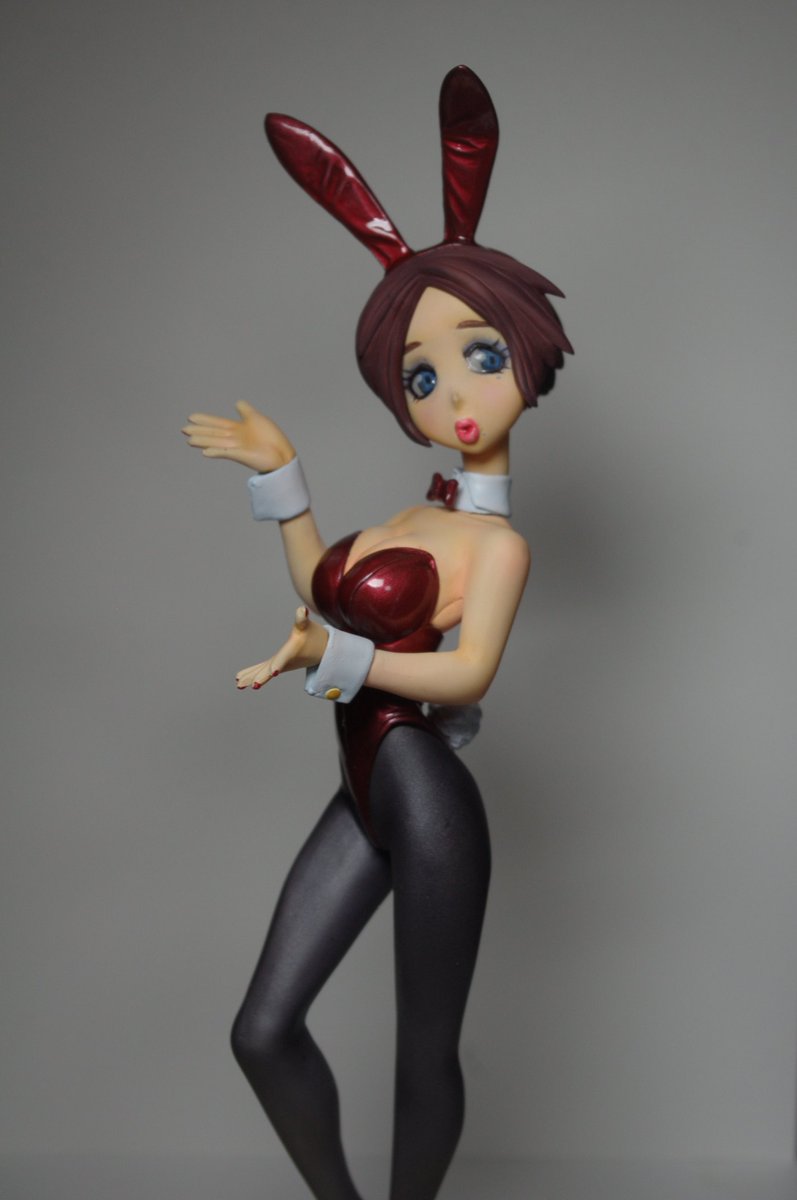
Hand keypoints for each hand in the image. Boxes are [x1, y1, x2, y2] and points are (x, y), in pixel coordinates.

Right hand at [181, 400, 295, 472]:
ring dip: (202, 441)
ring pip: (216, 442)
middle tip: (183, 429)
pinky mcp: (241, 456)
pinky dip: (216, 452)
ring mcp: (237, 448)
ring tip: (189, 440)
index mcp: (237, 429)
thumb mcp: (256, 418)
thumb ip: (245, 410)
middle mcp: (234, 438)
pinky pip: (226, 453)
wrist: (282, 453)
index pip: (217, 423)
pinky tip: (205, 452)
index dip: (205, 419)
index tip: (191, 417)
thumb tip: (237, 402)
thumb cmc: (271, 437)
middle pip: (213, 433)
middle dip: (199, 431)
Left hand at [235, 607, 328, 689]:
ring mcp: (280, 665)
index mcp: (291, 652)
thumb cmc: (315, 636)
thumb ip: (302, 618)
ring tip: (239, 685)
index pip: (284, 658)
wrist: (323, 650)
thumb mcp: (307, 626)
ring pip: (264, 672)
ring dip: (252, 678)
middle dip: (262, 677)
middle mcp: (285, 662)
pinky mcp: (277, 665)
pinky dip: (253, 674)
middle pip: (271, 670)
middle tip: (253, 685)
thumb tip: (302, 609)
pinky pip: (263, 671)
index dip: (278, 664)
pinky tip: (240, 679)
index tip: (273, 672)